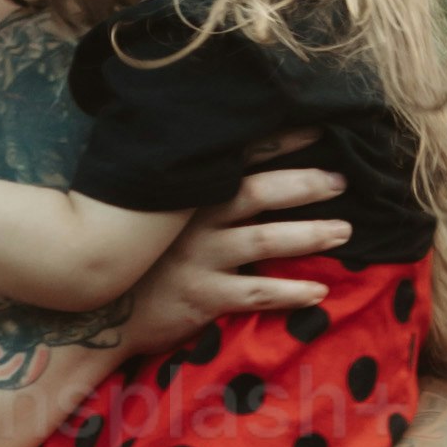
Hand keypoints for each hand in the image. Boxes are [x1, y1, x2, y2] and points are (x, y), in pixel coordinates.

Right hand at [122, 144, 344, 352]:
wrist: (104, 315)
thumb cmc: (141, 262)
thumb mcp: (161, 218)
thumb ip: (196, 195)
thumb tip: (242, 173)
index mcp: (190, 195)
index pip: (241, 158)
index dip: (281, 143)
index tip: (318, 131)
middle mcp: (196, 221)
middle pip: (259, 192)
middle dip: (305, 184)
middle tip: (341, 181)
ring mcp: (200, 259)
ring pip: (264, 240)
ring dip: (309, 234)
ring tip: (343, 231)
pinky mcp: (204, 297)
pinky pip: (257, 293)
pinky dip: (291, 292)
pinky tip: (318, 292)